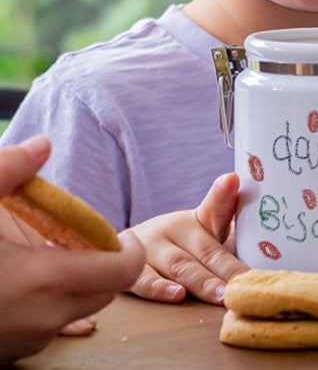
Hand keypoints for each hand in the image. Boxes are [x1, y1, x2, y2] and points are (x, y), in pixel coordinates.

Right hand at [0, 137, 145, 363]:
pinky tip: (19, 281)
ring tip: (46, 256)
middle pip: (106, 291)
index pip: (123, 272)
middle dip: (104, 264)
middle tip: (78, 239)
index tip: (120, 234)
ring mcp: (24, 342)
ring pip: (78, 311)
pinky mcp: (6, 355)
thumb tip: (42, 144)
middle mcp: (43, 319)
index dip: (131, 251)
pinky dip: (50, 303)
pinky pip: (47, 328)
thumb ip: (8, 170)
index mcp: (44, 281)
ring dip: (77, 283)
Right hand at [126, 173, 248, 304]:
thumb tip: (265, 233)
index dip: (224, 193)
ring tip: (222, 295)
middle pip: (206, 250)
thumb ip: (232, 233)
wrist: (126, 250)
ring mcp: (152, 249)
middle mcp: (175, 230)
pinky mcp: (131, 270)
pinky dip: (160, 289)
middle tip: (246, 281)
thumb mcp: (207, 234)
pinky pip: (145, 280)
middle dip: (226, 267)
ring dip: (202, 282)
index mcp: (198, 220)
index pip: (215, 206)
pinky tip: (176, 295)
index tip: (232, 179)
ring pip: (179, 266)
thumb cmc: (182, 247)